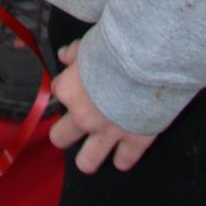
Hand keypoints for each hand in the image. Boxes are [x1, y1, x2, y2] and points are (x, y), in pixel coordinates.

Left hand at [49, 45, 155, 175]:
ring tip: (97, 145)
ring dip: (90, 155)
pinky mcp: (134, 142)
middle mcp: (83, 117)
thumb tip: (63, 57)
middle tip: (80, 121)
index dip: (68, 87)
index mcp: (69, 91)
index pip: (56, 92)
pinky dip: (124, 156)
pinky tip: (126, 147)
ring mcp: (107, 134)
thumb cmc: (115, 46)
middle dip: (67, 131)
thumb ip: (74, 53)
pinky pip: (123, 162)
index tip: (79, 82)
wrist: (148, 59)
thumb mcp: (90, 42)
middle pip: (59, 138)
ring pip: (86, 163)